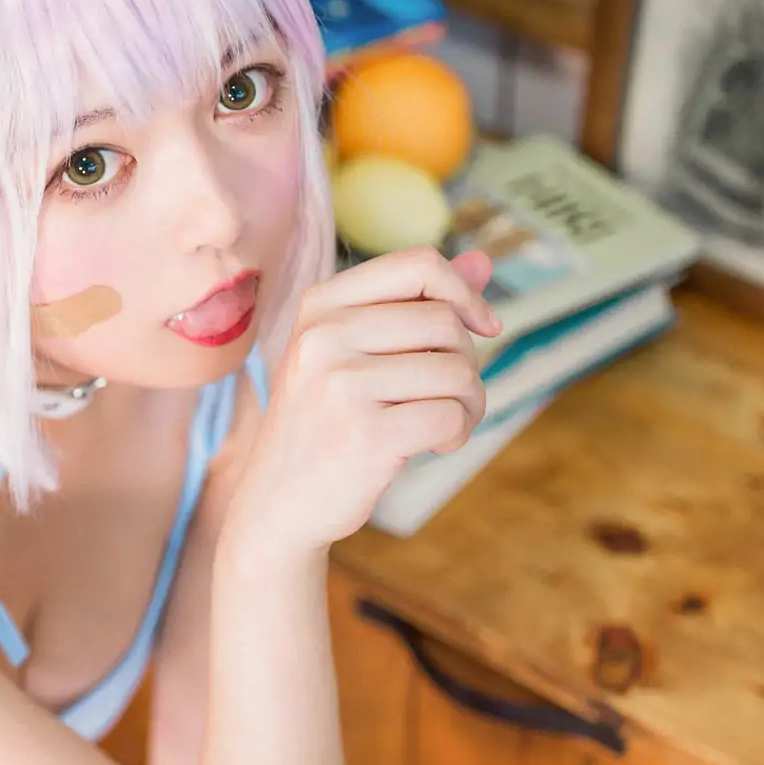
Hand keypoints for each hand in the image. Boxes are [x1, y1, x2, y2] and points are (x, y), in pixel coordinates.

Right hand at [228, 247, 499, 556]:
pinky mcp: (366, 435)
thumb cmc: (325, 422)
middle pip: (445, 321)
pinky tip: (433, 446)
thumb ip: (415, 304)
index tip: (482, 326)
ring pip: (458, 370)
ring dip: (469, 403)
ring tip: (441, 424)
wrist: (278, 503)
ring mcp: (341, 385)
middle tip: (448, 396)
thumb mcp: (353, 352)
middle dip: (466, 361)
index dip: (464, 292)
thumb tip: (485, 261)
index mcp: (320, 305)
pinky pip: (451, 417)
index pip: (418, 265)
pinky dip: (457, 434)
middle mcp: (324, 336)